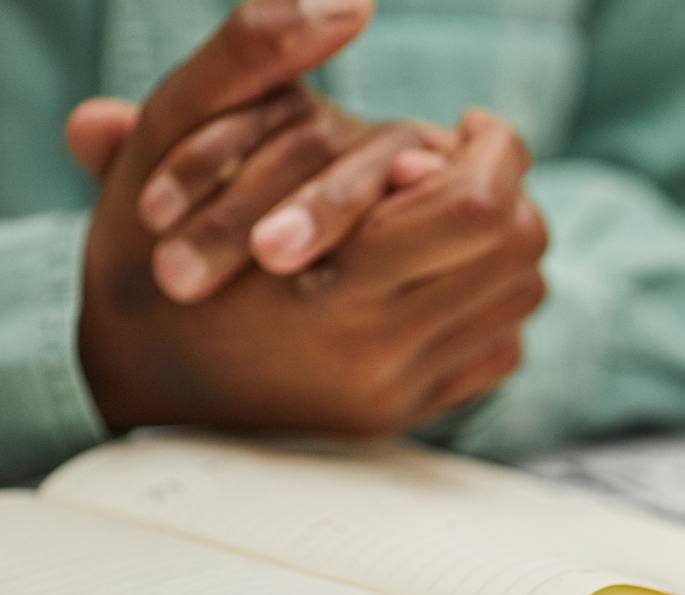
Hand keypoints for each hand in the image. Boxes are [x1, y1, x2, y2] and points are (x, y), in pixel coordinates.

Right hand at [76, 0, 546, 435]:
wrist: (129, 377)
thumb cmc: (148, 249)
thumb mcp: (175, 137)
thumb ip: (251, 54)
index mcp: (328, 286)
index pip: (477, 207)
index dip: (496, 149)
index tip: (470, 123)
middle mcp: (377, 351)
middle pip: (518, 247)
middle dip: (507, 191)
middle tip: (468, 164)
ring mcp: (400, 391)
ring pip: (521, 296)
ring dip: (503, 242)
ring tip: (455, 211)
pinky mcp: (412, 416)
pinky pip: (502, 348)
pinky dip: (490, 301)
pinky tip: (445, 271)